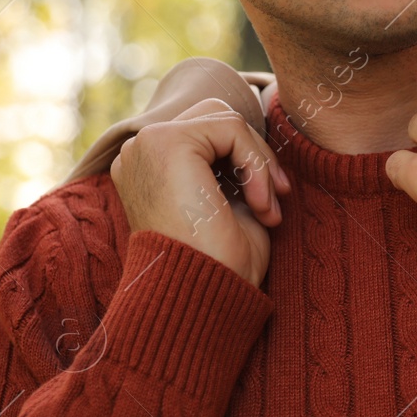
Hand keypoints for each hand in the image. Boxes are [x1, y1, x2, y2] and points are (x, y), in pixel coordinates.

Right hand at [110, 98, 292, 287]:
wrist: (200, 298)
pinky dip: (257, 164)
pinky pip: (233, 128)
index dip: (248, 160)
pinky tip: (257, 204)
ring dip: (259, 163)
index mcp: (148, 168)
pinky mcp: (166, 142)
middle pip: (216, 118)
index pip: (208, 135)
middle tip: (278, 199)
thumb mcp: (230, 205)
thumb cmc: (219, 265)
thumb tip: (263, 140)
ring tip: (266, 209)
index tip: (273, 202)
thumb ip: (235, 168)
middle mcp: (139, 153)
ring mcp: (146, 145)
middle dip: (256, 155)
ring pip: (227, 120)